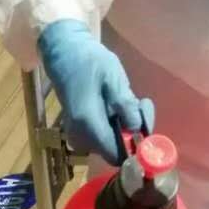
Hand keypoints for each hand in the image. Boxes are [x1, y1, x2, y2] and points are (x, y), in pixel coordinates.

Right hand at [38, 20, 154, 164]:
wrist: (64, 53)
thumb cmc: (89, 61)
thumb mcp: (113, 77)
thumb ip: (124, 104)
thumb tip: (137, 129)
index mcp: (87, 124)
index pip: (117, 155)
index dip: (136, 146)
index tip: (145, 122)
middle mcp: (80, 136)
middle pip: (116, 149)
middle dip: (134, 130)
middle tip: (142, 102)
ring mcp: (78, 135)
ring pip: (112, 142)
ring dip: (126, 124)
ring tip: (132, 97)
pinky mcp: (80, 130)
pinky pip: (104, 135)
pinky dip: (116, 123)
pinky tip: (119, 101)